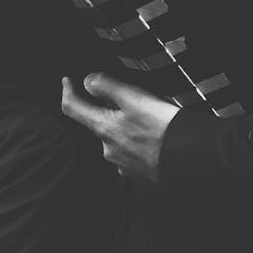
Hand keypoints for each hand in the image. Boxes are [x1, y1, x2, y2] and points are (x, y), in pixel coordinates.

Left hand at [61, 74, 179, 181]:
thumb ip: (108, 87)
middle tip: (131, 99)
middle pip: (99, 123)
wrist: (185, 158)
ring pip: (116, 138)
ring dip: (126, 127)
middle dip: (109, 110)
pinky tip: (153, 138)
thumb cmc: (162, 128)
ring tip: (150, 119)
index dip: (68, 91)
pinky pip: (131, 152)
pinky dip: (138, 142)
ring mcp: (121, 162)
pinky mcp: (137, 171)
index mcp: (104, 127)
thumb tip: (88, 81)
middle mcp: (107, 148)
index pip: (73, 108)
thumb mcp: (135, 98)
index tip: (67, 81)